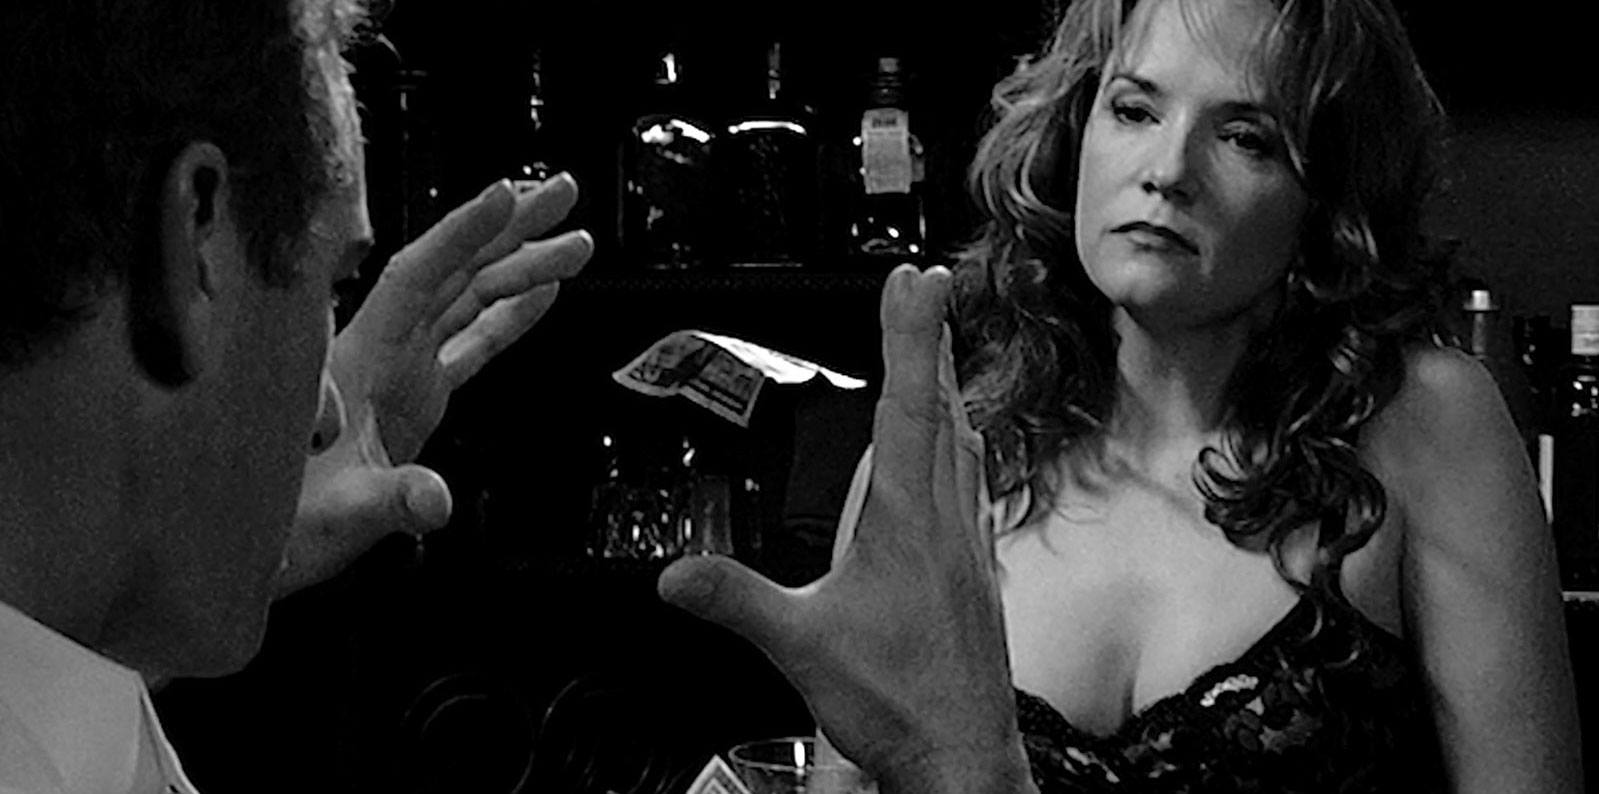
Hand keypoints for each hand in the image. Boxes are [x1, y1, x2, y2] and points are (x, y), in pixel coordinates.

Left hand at [279, 175, 592, 596]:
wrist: (263, 541)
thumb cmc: (288, 522)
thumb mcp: (342, 515)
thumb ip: (392, 502)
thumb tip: (436, 501)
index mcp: (361, 359)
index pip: (416, 276)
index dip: (460, 234)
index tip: (503, 197)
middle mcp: (384, 351)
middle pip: (453, 270)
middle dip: (508, 228)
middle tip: (561, 195)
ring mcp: (402, 371)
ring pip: (468, 299)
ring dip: (520, 266)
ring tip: (575, 244)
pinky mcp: (417, 396)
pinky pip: (470, 343)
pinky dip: (508, 316)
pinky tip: (543, 295)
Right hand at [658, 265, 1035, 793]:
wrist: (963, 754)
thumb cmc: (900, 701)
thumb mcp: (799, 644)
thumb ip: (734, 599)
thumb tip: (674, 572)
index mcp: (904, 518)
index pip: (907, 403)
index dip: (909, 333)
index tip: (914, 278)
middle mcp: (945, 519)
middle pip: (941, 408)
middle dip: (930, 342)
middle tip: (928, 289)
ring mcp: (966, 544)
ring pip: (962, 443)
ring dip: (946, 389)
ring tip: (939, 353)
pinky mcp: (974, 571)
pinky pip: (970, 484)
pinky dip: (956, 445)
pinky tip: (952, 458)